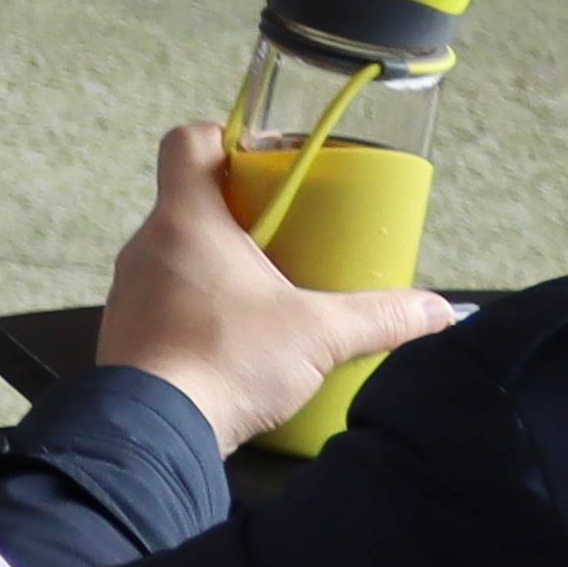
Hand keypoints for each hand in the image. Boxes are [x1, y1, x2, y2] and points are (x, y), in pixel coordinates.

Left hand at [98, 119, 463, 457]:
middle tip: (289, 232)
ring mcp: (132, 286)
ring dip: (220, 260)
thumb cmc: (226, 361)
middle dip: (241, 209)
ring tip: (271, 288)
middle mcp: (149, 242)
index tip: (266, 160)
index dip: (226, 137)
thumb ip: (381, 317)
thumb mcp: (318, 334)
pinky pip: (165, 294)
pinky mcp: (129, 327)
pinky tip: (239, 333)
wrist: (156, 428)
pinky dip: (200, 302)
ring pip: (177, 249)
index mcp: (186, 219)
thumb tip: (438, 309)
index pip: (188, 141)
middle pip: (190, 197)